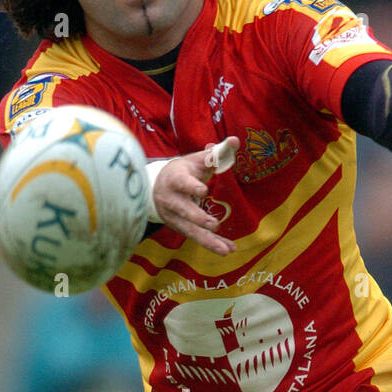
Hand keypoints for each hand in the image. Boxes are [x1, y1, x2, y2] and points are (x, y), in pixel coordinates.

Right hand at [151, 136, 238, 254]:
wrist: (156, 188)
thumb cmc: (183, 171)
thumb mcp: (196, 160)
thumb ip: (216, 152)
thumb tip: (235, 141)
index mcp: (175, 178)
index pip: (182, 182)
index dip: (191, 186)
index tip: (203, 190)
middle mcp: (172, 199)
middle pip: (183, 210)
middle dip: (197, 218)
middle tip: (213, 225)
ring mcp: (174, 217)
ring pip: (190, 230)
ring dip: (208, 241)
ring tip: (225, 250)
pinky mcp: (180, 228)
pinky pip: (197, 237)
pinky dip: (212, 244)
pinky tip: (227, 250)